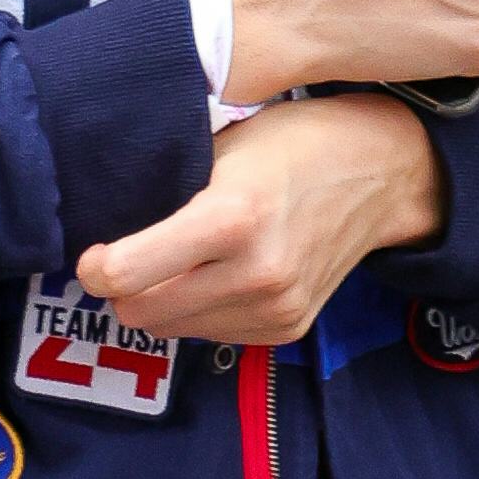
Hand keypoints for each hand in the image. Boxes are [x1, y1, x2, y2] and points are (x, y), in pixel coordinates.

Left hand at [76, 91, 443, 345]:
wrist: (382, 173)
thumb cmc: (293, 143)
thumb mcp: (225, 145)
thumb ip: (168, 188)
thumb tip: (104, 224)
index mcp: (231, 216)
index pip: (125, 274)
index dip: (95, 266)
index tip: (96, 252)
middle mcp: (256, 272)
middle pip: (140, 312)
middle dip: (125, 288)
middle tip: (131, 255)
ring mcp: (276, 307)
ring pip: (172, 329)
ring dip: (162, 301)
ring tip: (183, 259)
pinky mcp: (288, 328)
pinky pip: (211, 334)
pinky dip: (200, 310)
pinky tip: (219, 273)